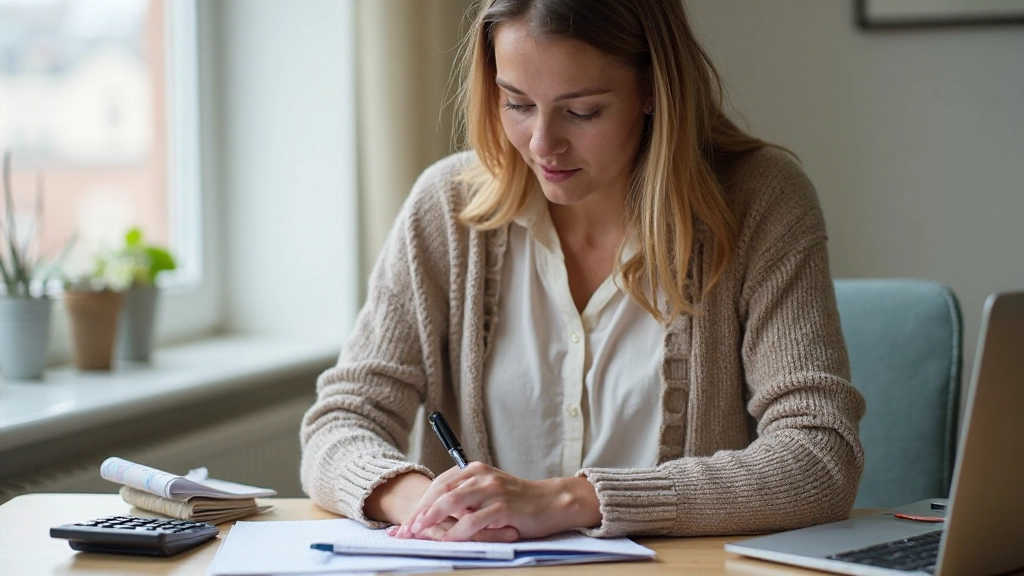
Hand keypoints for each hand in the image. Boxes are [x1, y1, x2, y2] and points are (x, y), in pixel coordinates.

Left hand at [393, 462, 601, 541]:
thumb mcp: (488, 491)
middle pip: (441, 492)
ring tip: (419, 532)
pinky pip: (474, 520)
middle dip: (420, 513)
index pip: (439, 485)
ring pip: (453, 502)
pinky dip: (457, 532)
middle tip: (406, 530)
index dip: (421, 503)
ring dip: (432, 519)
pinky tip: (448, 541)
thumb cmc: (518, 501)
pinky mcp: (503, 507)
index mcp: (474, 470)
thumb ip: (465, 497)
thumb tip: (434, 514)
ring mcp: (492, 490)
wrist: (551, 501)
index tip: (406, 522)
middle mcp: (481, 476)